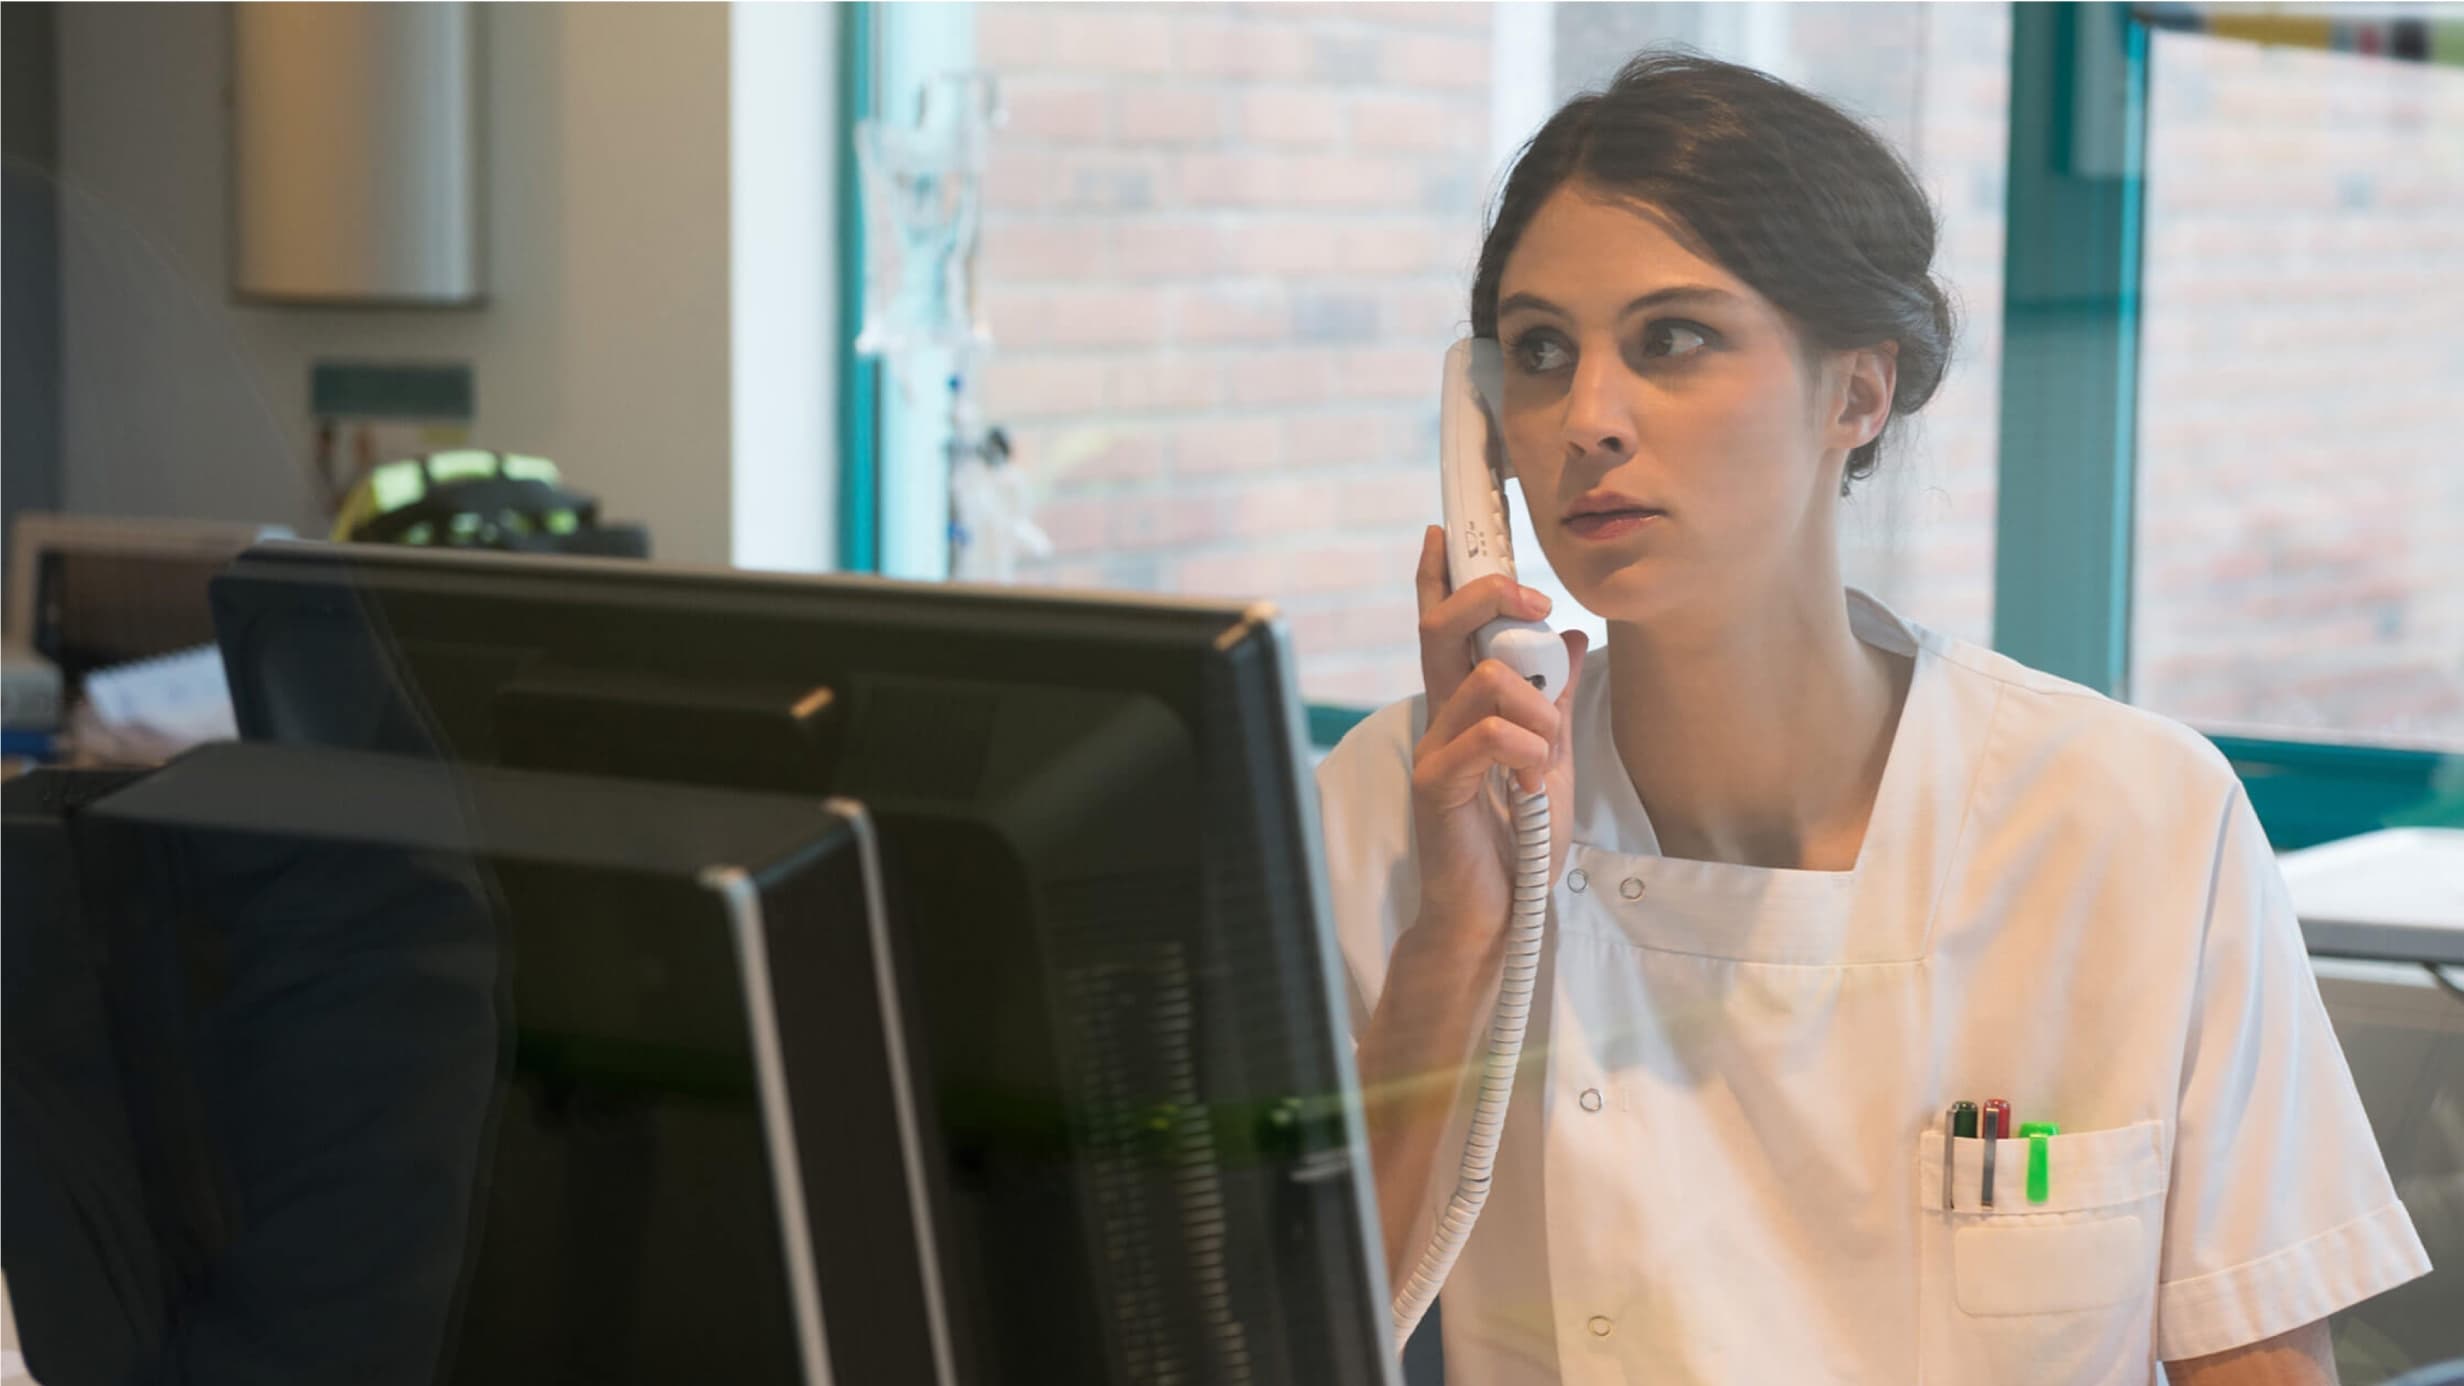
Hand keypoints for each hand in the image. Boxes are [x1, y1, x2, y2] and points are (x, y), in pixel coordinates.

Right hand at [1408, 525, 1588, 946]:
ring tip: (1544, 758)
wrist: (1500, 915)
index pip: (1440, 627)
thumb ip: (1553, 702)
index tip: (1443, 532)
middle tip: (1537, 607)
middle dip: (1492, 598)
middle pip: (1443, 627)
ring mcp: (1433, 749)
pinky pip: (1487, 736)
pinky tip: (1529, 784)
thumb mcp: (1551, 759)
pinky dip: (1524, 751)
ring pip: (1487, 679)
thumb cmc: (1516, 842)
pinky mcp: (1434, 785)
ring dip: (1538, 711)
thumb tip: (1564, 636)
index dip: (1437, 577)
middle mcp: (1440, 718)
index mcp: (1463, 708)